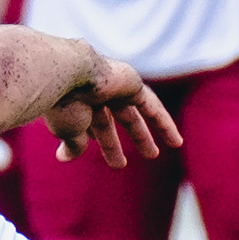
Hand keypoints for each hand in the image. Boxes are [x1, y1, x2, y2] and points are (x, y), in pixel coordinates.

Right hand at [41, 54, 178, 168]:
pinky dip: (163, 122)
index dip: (84, 140)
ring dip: (142, 136)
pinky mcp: (132, 84)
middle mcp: (93, 94)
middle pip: (108, 122)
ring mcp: (113, 87)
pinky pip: (152, 106)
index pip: (83, 125)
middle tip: (119, 165)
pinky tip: (175, 141)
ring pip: (131, 116)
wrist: (70, 74)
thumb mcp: (67, 129)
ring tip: (154, 155)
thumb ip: (73, 144)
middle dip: (112, 144)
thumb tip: (64, 157)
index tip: (76, 152)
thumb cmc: (63, 103)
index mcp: (74, 103)